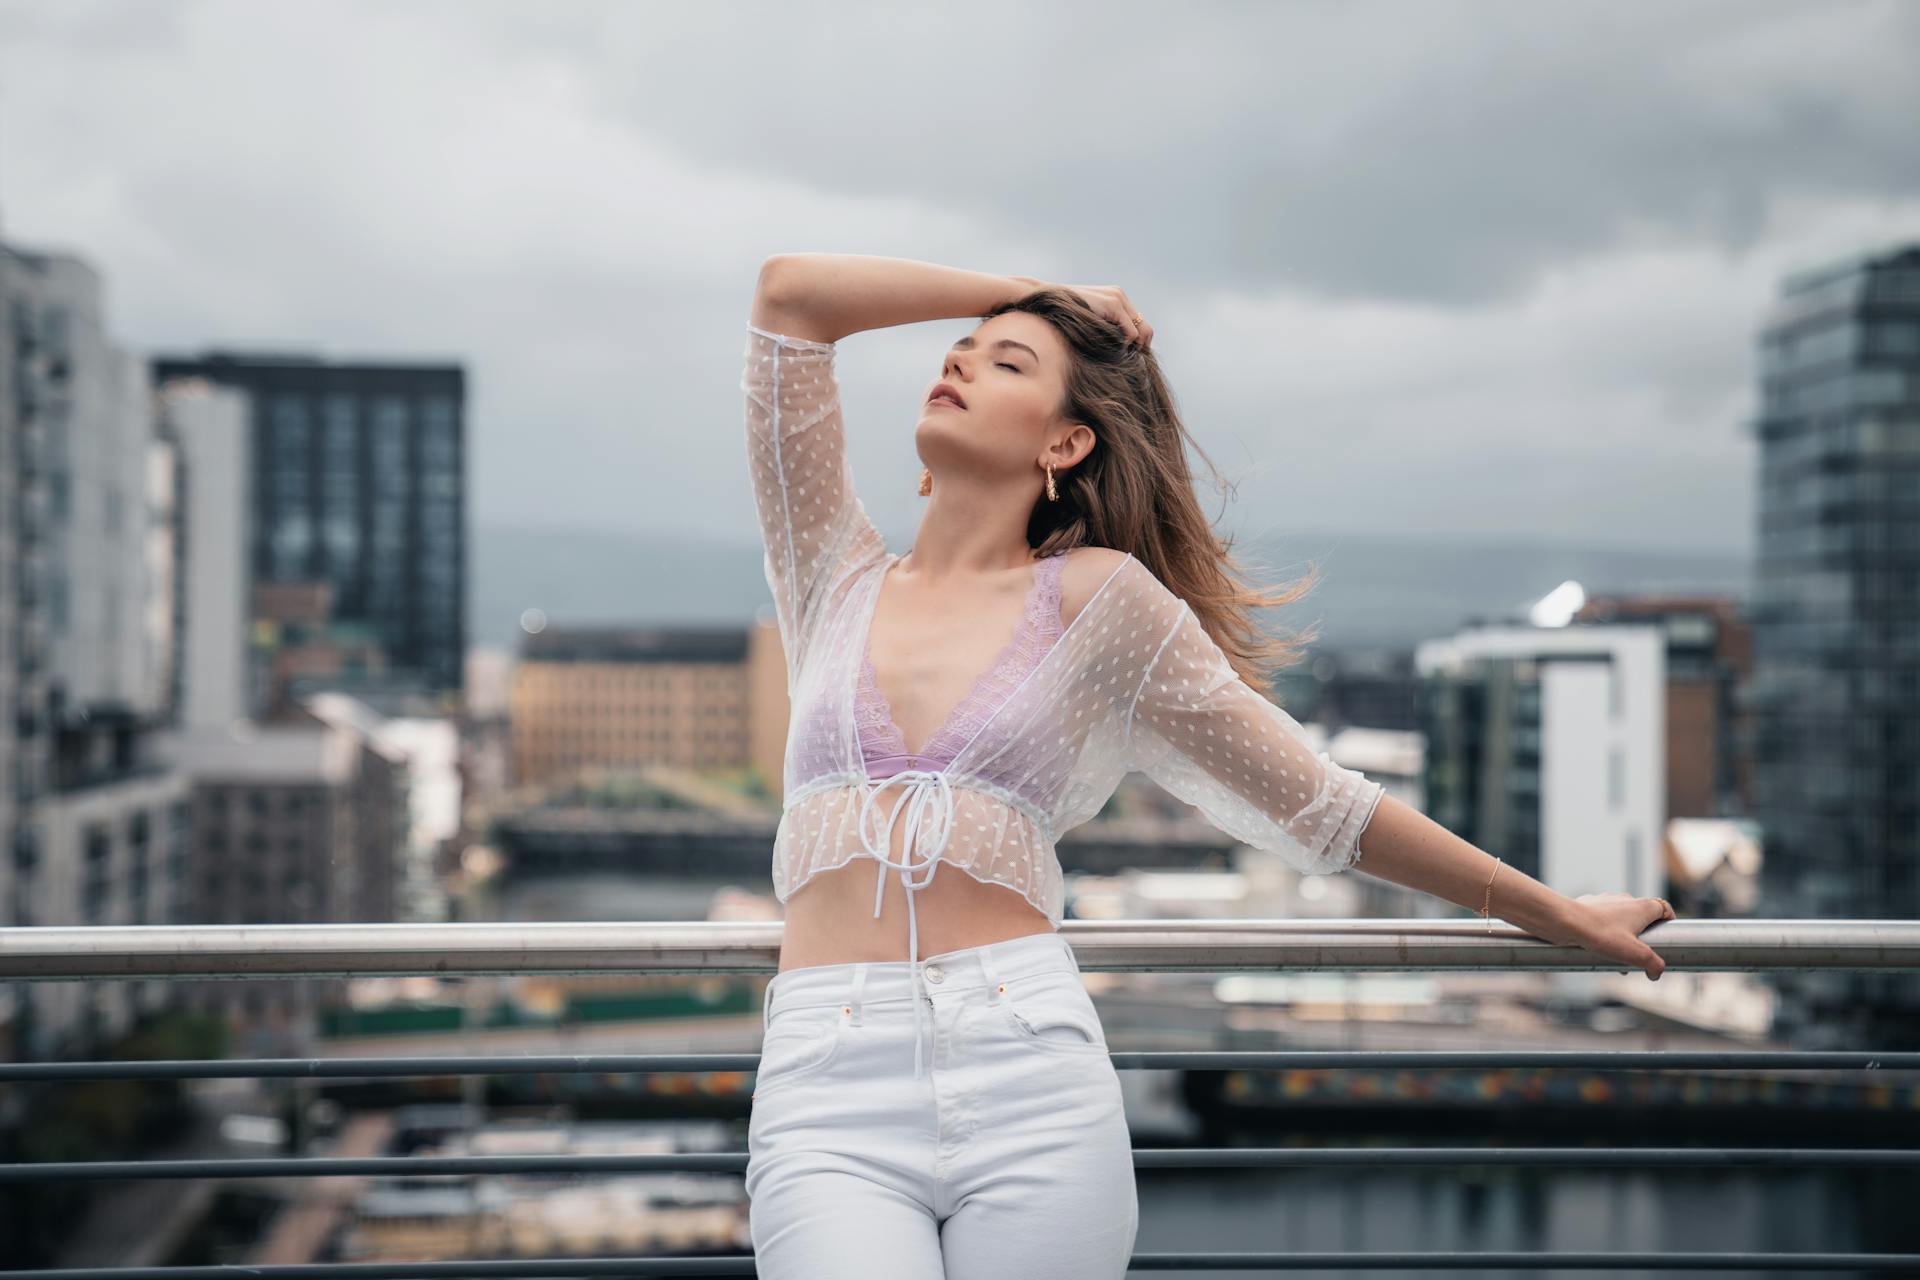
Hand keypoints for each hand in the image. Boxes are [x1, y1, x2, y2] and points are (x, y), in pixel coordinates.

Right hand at [1019, 278, 1151, 348]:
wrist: (1047, 300)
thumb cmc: (1062, 316)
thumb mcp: (1088, 322)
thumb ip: (1104, 328)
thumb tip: (1119, 350)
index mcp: (1116, 298)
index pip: (1139, 324)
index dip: (1138, 344)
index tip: (1130, 358)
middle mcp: (1120, 295)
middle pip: (1146, 328)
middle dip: (1141, 348)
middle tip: (1131, 364)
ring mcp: (1118, 298)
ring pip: (1142, 332)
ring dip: (1133, 348)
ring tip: (1119, 357)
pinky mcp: (1113, 304)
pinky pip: (1130, 332)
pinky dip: (1125, 344)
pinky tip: (1111, 349)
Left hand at [1559, 892, 1676, 979]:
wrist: (1567, 922)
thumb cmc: (1602, 934)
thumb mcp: (1635, 954)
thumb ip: (1653, 964)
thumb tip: (1657, 973)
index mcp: (1641, 906)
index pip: (1663, 908)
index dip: (1668, 920)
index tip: (1666, 934)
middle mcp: (1625, 899)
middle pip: (1641, 916)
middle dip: (1642, 935)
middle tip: (1639, 954)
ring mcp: (1606, 900)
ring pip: (1620, 919)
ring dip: (1622, 936)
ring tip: (1616, 957)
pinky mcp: (1589, 904)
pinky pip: (1602, 919)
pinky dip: (1604, 932)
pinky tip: (1597, 948)